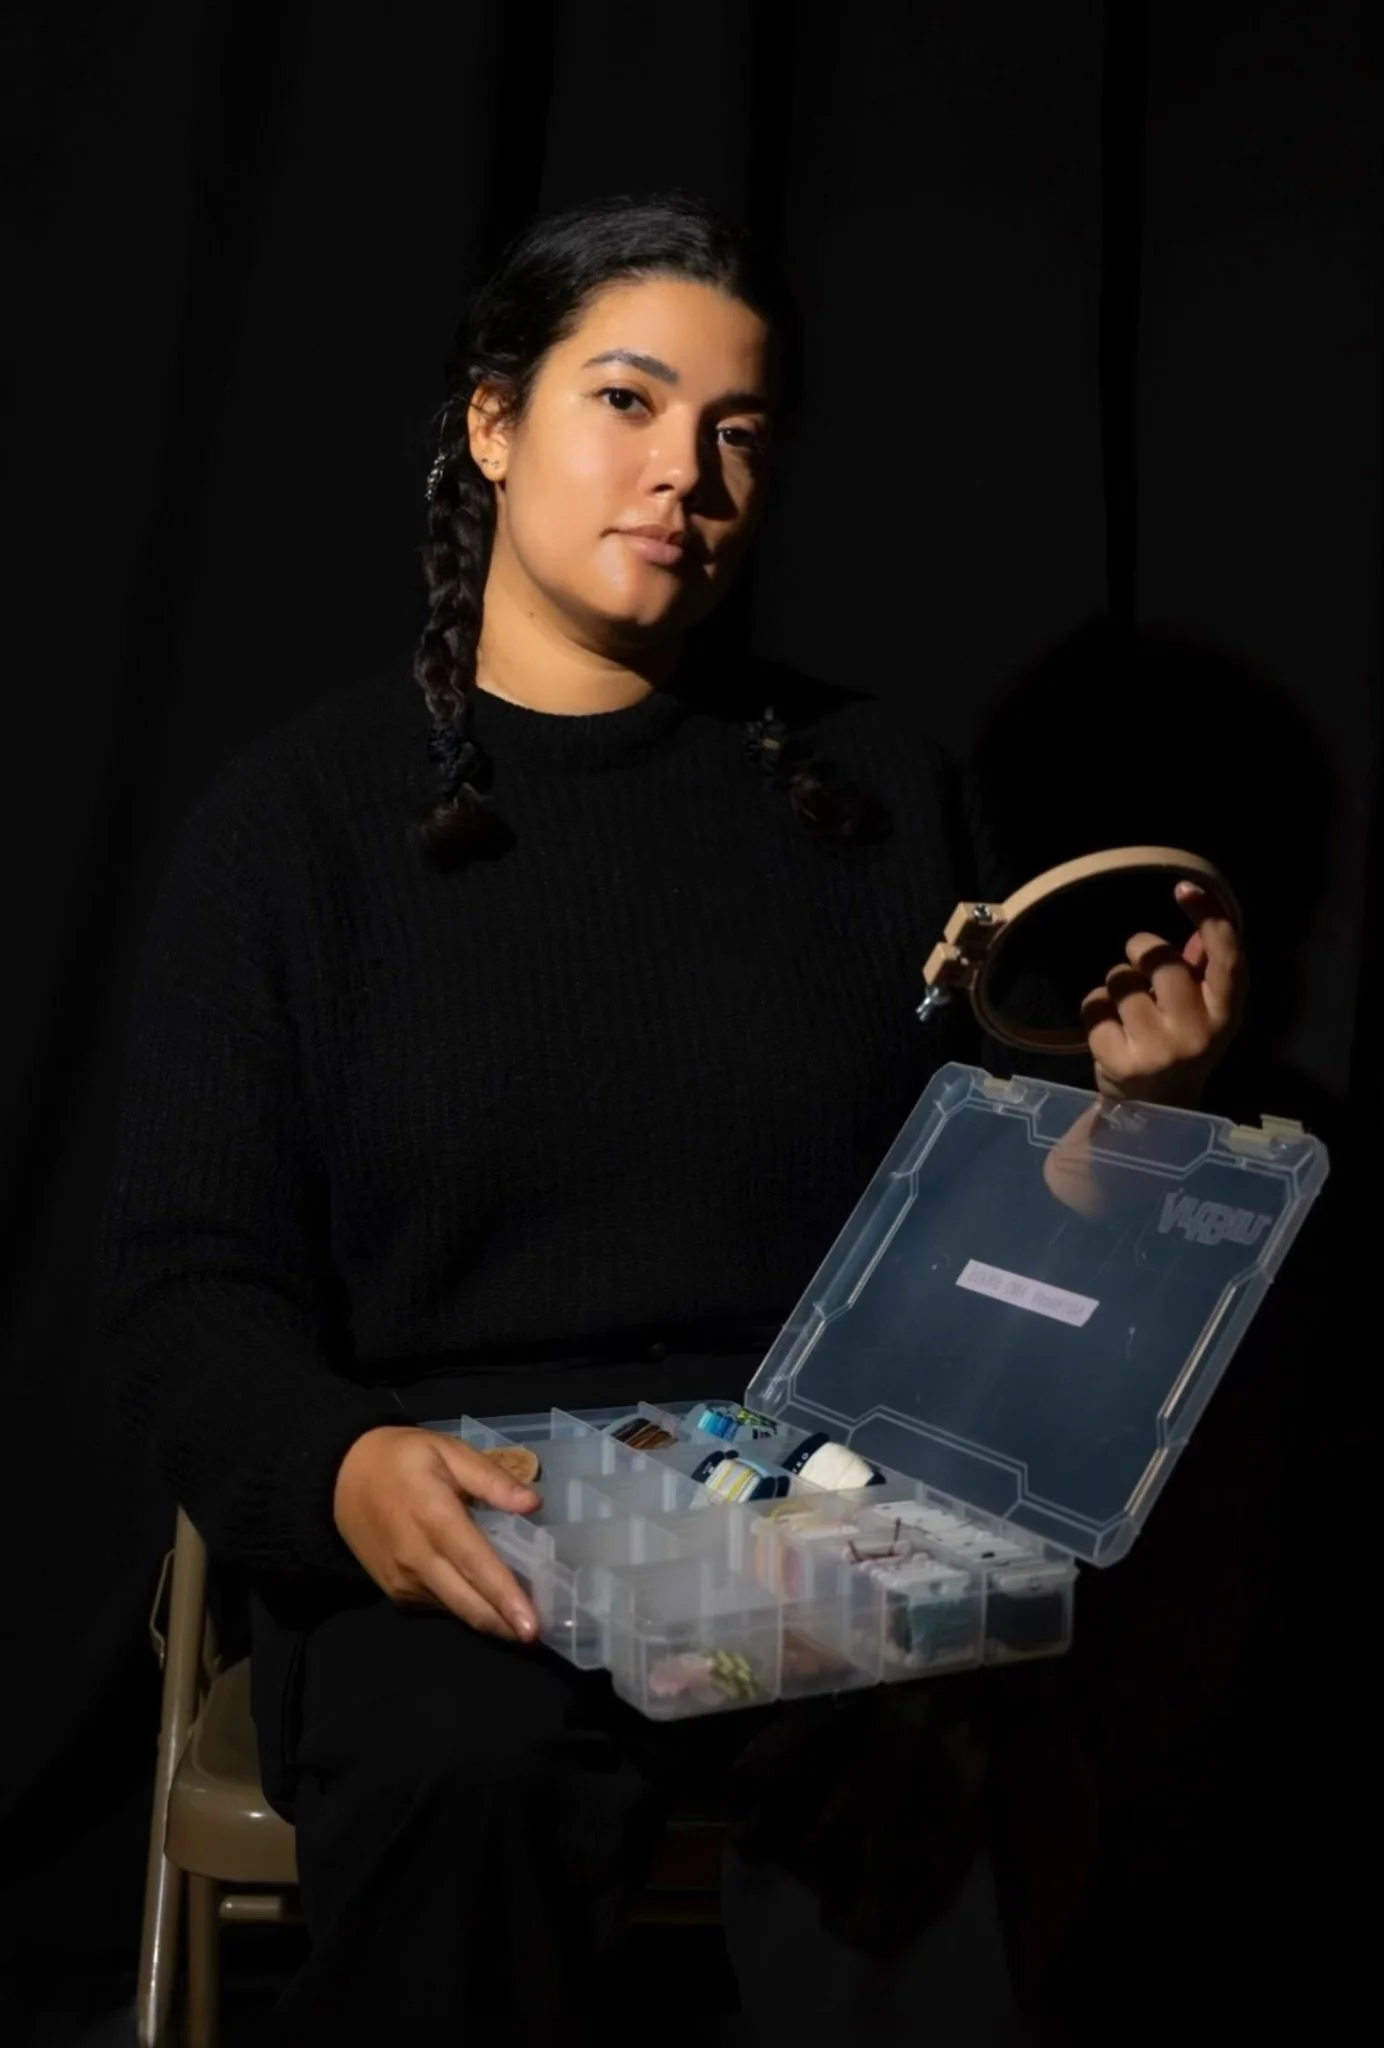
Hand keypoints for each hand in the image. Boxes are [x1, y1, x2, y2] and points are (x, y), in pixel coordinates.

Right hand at [333, 1425, 542, 1641]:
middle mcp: (417, 1558)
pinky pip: (438, 1605)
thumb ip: (490, 1478)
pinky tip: (487, 1601)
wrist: (340, 1479)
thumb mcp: (447, 1450)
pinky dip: (465, 1607)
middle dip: (505, 1625)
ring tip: (522, 1620)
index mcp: (434, 1517)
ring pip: (454, 1610)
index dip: (505, 1597)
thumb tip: (533, 1503)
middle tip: (541, 1635)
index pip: (475, 1564)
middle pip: (467, 1603)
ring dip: (489, 1620)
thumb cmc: (401, 1459)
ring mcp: (403, 1581)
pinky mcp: (395, 1592)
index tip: (532, 1624)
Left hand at [1082, 881, 1245, 1108]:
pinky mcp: (1121, 1061)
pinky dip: (1094, 1010)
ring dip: (1115, 985)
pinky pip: (1093, 1005)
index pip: (1226, 956)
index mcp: (1225, 1014)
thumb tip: (1198, 928)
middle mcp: (1197, 1032)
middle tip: (1139, 962)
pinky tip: (1108, 1030)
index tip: (1184, 888)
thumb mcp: (1199, 1014)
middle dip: (1141, 950)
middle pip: (1160, 959)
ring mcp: (1159, 1049)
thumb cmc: (1178, 1050)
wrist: (1155, 1116)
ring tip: (1125, 1010)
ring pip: (1120, 980)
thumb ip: (1200, 973)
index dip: (1208, 917)